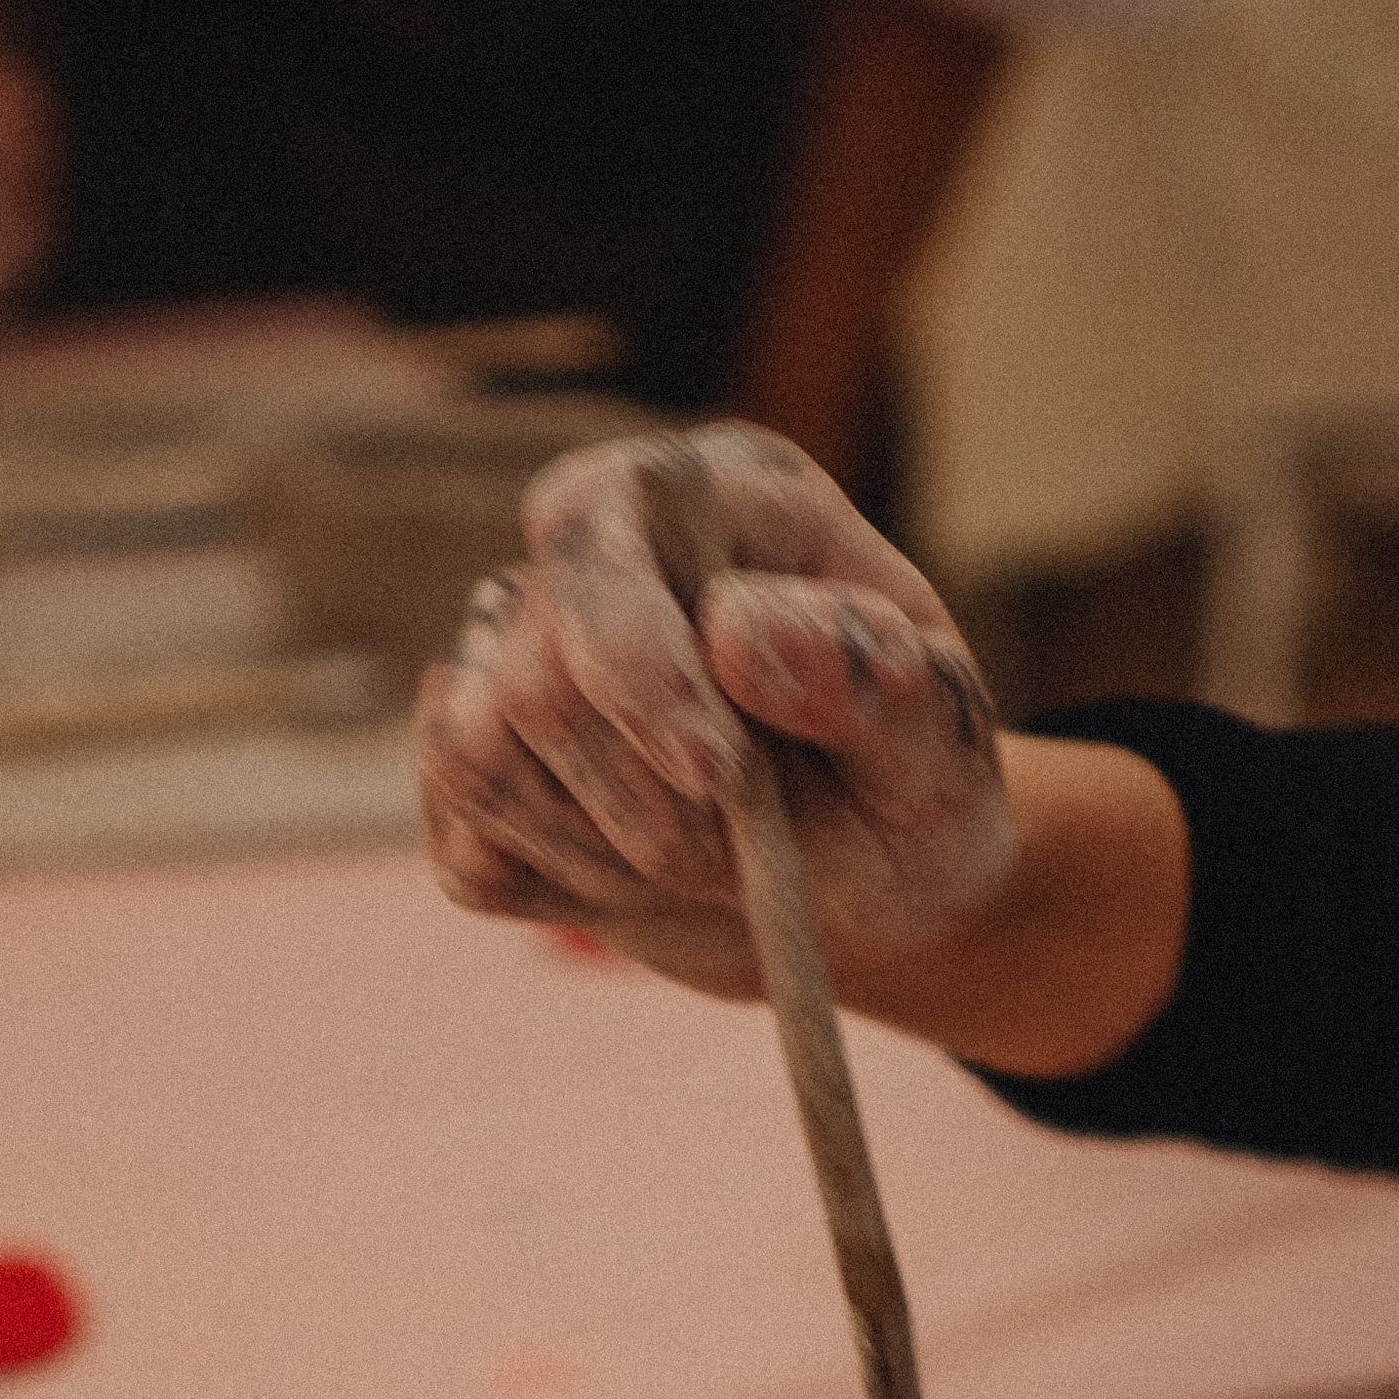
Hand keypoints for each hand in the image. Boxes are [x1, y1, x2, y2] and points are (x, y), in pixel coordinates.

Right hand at [417, 425, 1015, 1006]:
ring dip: (599, 853)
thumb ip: (864, 677)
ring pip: (476, 757)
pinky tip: (635, 884)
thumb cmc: (912, 795)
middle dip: (642, 804)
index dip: (635, 659)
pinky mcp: (489, 778)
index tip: (719, 778)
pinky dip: (554, 892)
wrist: (876, 896)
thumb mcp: (938, 745)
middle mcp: (605, 562)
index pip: (593, 524)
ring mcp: (524, 664)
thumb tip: (733, 627)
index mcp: (716, 502)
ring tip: (700, 866)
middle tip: (739, 857)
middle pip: (532, 675)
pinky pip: (460, 847)